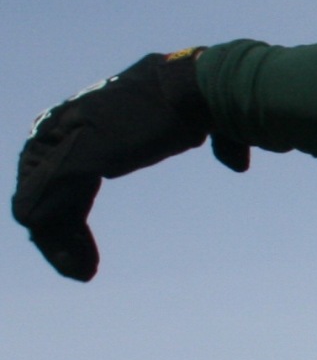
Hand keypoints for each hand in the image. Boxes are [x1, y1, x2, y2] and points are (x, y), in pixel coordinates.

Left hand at [13, 52, 245, 279]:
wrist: (206, 86)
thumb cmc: (213, 97)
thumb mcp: (207, 121)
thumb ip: (220, 142)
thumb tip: (236, 165)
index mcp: (92, 111)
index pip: (56, 158)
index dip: (65, 199)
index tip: (81, 236)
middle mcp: (69, 120)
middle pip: (37, 180)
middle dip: (53, 226)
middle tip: (77, 263)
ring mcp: (67, 138)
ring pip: (38, 201)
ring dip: (55, 243)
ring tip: (81, 272)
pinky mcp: (75, 158)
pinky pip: (50, 210)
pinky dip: (61, 244)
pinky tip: (83, 270)